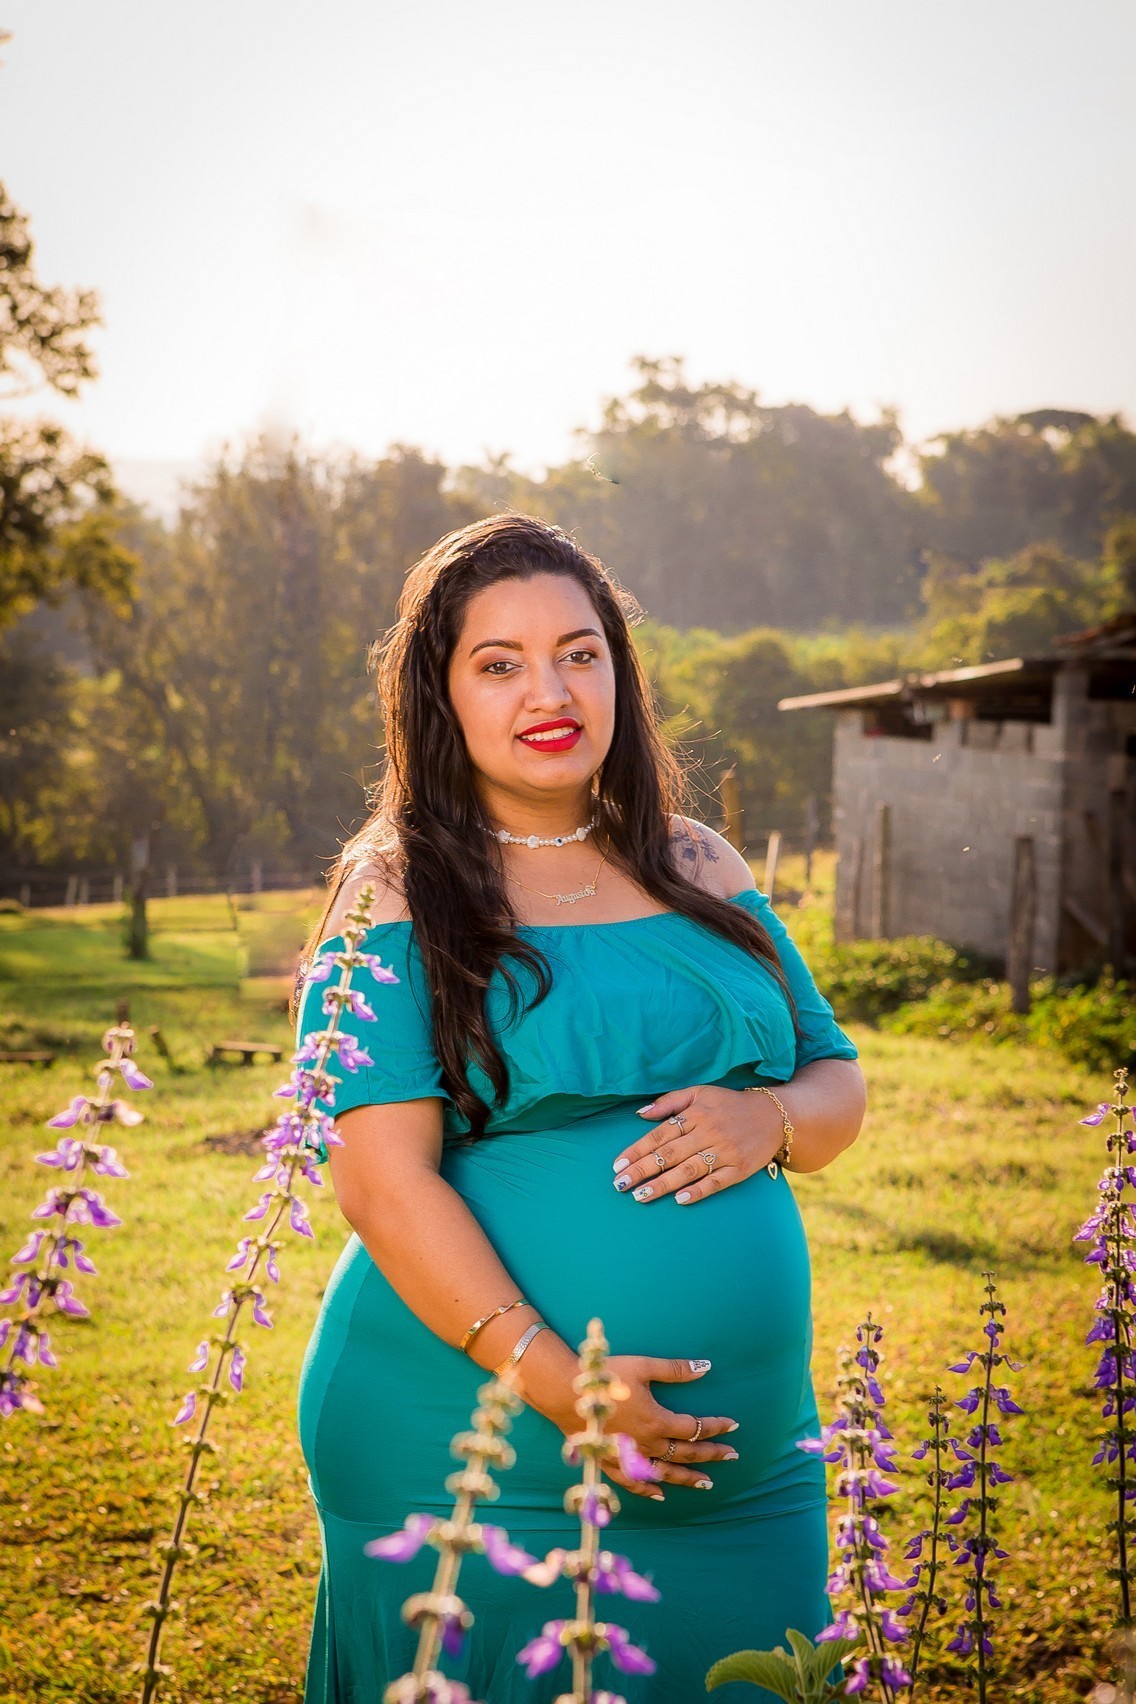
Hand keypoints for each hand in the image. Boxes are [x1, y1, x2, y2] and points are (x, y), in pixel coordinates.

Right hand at [588, 1354, 739, 1500]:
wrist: (565, 1392)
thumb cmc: (605, 1376)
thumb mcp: (643, 1367)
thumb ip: (675, 1370)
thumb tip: (706, 1367)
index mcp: (656, 1420)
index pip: (694, 1428)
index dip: (716, 1426)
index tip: (734, 1426)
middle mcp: (646, 1444)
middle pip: (685, 1454)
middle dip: (711, 1454)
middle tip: (733, 1456)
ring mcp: (628, 1456)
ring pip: (664, 1473)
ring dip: (687, 1478)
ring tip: (707, 1483)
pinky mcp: (610, 1462)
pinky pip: (633, 1483)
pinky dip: (648, 1490)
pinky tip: (660, 1495)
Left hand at [612, 1084, 785, 1206]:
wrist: (774, 1116)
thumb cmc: (729, 1104)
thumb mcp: (699, 1093)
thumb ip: (669, 1102)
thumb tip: (639, 1114)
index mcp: (696, 1114)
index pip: (660, 1135)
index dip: (637, 1150)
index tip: (617, 1166)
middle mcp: (709, 1132)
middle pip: (669, 1155)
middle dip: (643, 1170)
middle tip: (620, 1185)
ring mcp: (725, 1152)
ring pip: (688, 1170)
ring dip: (663, 1184)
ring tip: (640, 1196)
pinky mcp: (739, 1169)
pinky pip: (716, 1182)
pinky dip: (698, 1191)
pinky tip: (680, 1200)